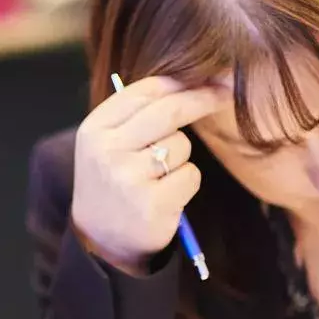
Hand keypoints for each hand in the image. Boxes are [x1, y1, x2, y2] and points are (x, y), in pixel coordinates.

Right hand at [70, 76, 225, 274]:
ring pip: (182, 145)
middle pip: (169, 110)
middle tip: (224, 92)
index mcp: (94, 129)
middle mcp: (106, 151)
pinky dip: (185, 184)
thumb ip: (137, 113)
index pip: (146, 91)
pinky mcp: (151, 203)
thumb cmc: (113, 183)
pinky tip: (165, 196)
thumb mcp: (108, 144)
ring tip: (159, 177)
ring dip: (181, 158)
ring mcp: (127, 178)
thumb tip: (191, 77)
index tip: (208, 76)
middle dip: (202, 98)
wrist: (101, 242)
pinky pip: (190, 175)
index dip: (182, 80)